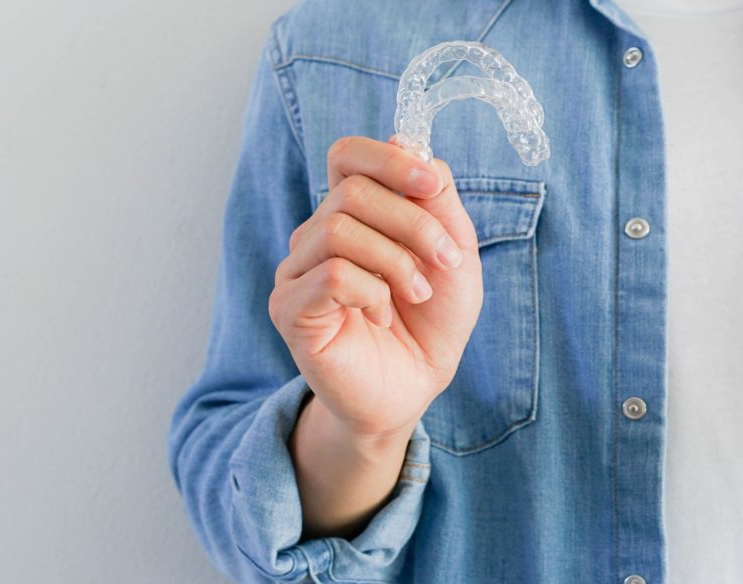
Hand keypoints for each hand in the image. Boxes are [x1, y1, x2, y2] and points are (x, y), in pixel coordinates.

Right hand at [269, 135, 482, 439]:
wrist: (413, 390)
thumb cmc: (430, 322)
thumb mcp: (453, 253)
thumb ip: (435, 198)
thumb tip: (404, 138)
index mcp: (351, 214)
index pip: (346, 155)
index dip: (388, 158)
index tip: (431, 185)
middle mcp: (316, 235)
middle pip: (351, 191)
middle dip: (413, 223)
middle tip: (445, 263)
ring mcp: (296, 271)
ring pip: (338, 229)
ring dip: (395, 260)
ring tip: (417, 294)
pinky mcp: (289, 309)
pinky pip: (330, 276)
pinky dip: (371, 292)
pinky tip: (382, 317)